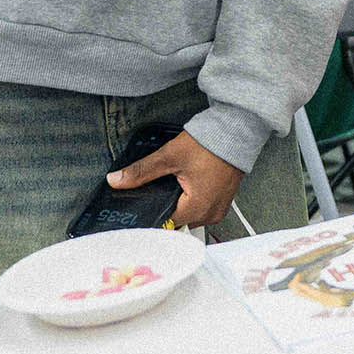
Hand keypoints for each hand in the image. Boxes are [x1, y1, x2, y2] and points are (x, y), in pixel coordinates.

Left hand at [107, 130, 243, 228]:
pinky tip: (192, 183)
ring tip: (180, 182)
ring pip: (190, 215)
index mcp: (197, 208)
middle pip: (177, 220)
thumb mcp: (170, 156)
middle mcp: (210, 214)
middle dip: (168, 205)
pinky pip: (203, 208)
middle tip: (167, 184)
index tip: (147, 201)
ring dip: (182, 203)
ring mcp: (219, 209)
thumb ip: (141, 171)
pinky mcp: (224, 201)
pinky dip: (194, 198)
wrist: (236, 131)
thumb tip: (117, 180)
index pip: (164, 222)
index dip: (152, 211)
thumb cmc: (210, 144)